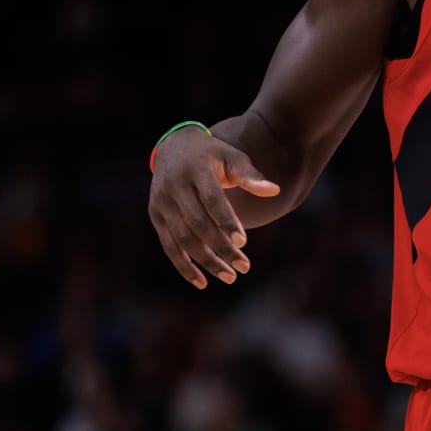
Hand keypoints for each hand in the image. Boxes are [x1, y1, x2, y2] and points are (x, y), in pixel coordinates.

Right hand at [146, 130, 280, 287]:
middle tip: (244, 266)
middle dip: (221, 248)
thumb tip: (274, 191)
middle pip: (197, 224)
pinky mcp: (156, 216)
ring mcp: (162, 203)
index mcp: (195, 170)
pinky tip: (202, 282)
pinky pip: (169, 246)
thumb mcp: (233, 157)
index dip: (227, 221)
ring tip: (230, 276)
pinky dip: (184, 266)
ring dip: (206, 261)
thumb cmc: (213, 156)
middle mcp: (174, 187)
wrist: (174, 148)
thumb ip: (251, 176)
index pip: (212, 200)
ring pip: (183, 239)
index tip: (243, 242)